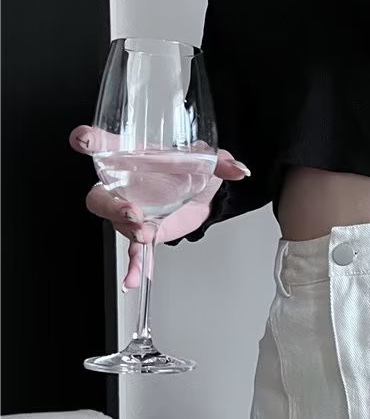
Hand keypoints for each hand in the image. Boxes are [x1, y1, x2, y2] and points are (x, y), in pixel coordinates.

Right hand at [69, 126, 249, 290]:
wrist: (205, 195)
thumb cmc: (194, 169)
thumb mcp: (207, 159)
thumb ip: (221, 162)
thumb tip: (239, 170)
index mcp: (134, 158)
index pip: (105, 145)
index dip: (90, 141)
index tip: (81, 139)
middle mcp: (125, 185)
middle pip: (100, 196)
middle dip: (110, 206)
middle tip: (130, 212)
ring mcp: (131, 211)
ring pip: (116, 224)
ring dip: (129, 231)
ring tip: (145, 235)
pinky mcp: (144, 232)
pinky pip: (134, 251)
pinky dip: (136, 265)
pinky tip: (136, 279)